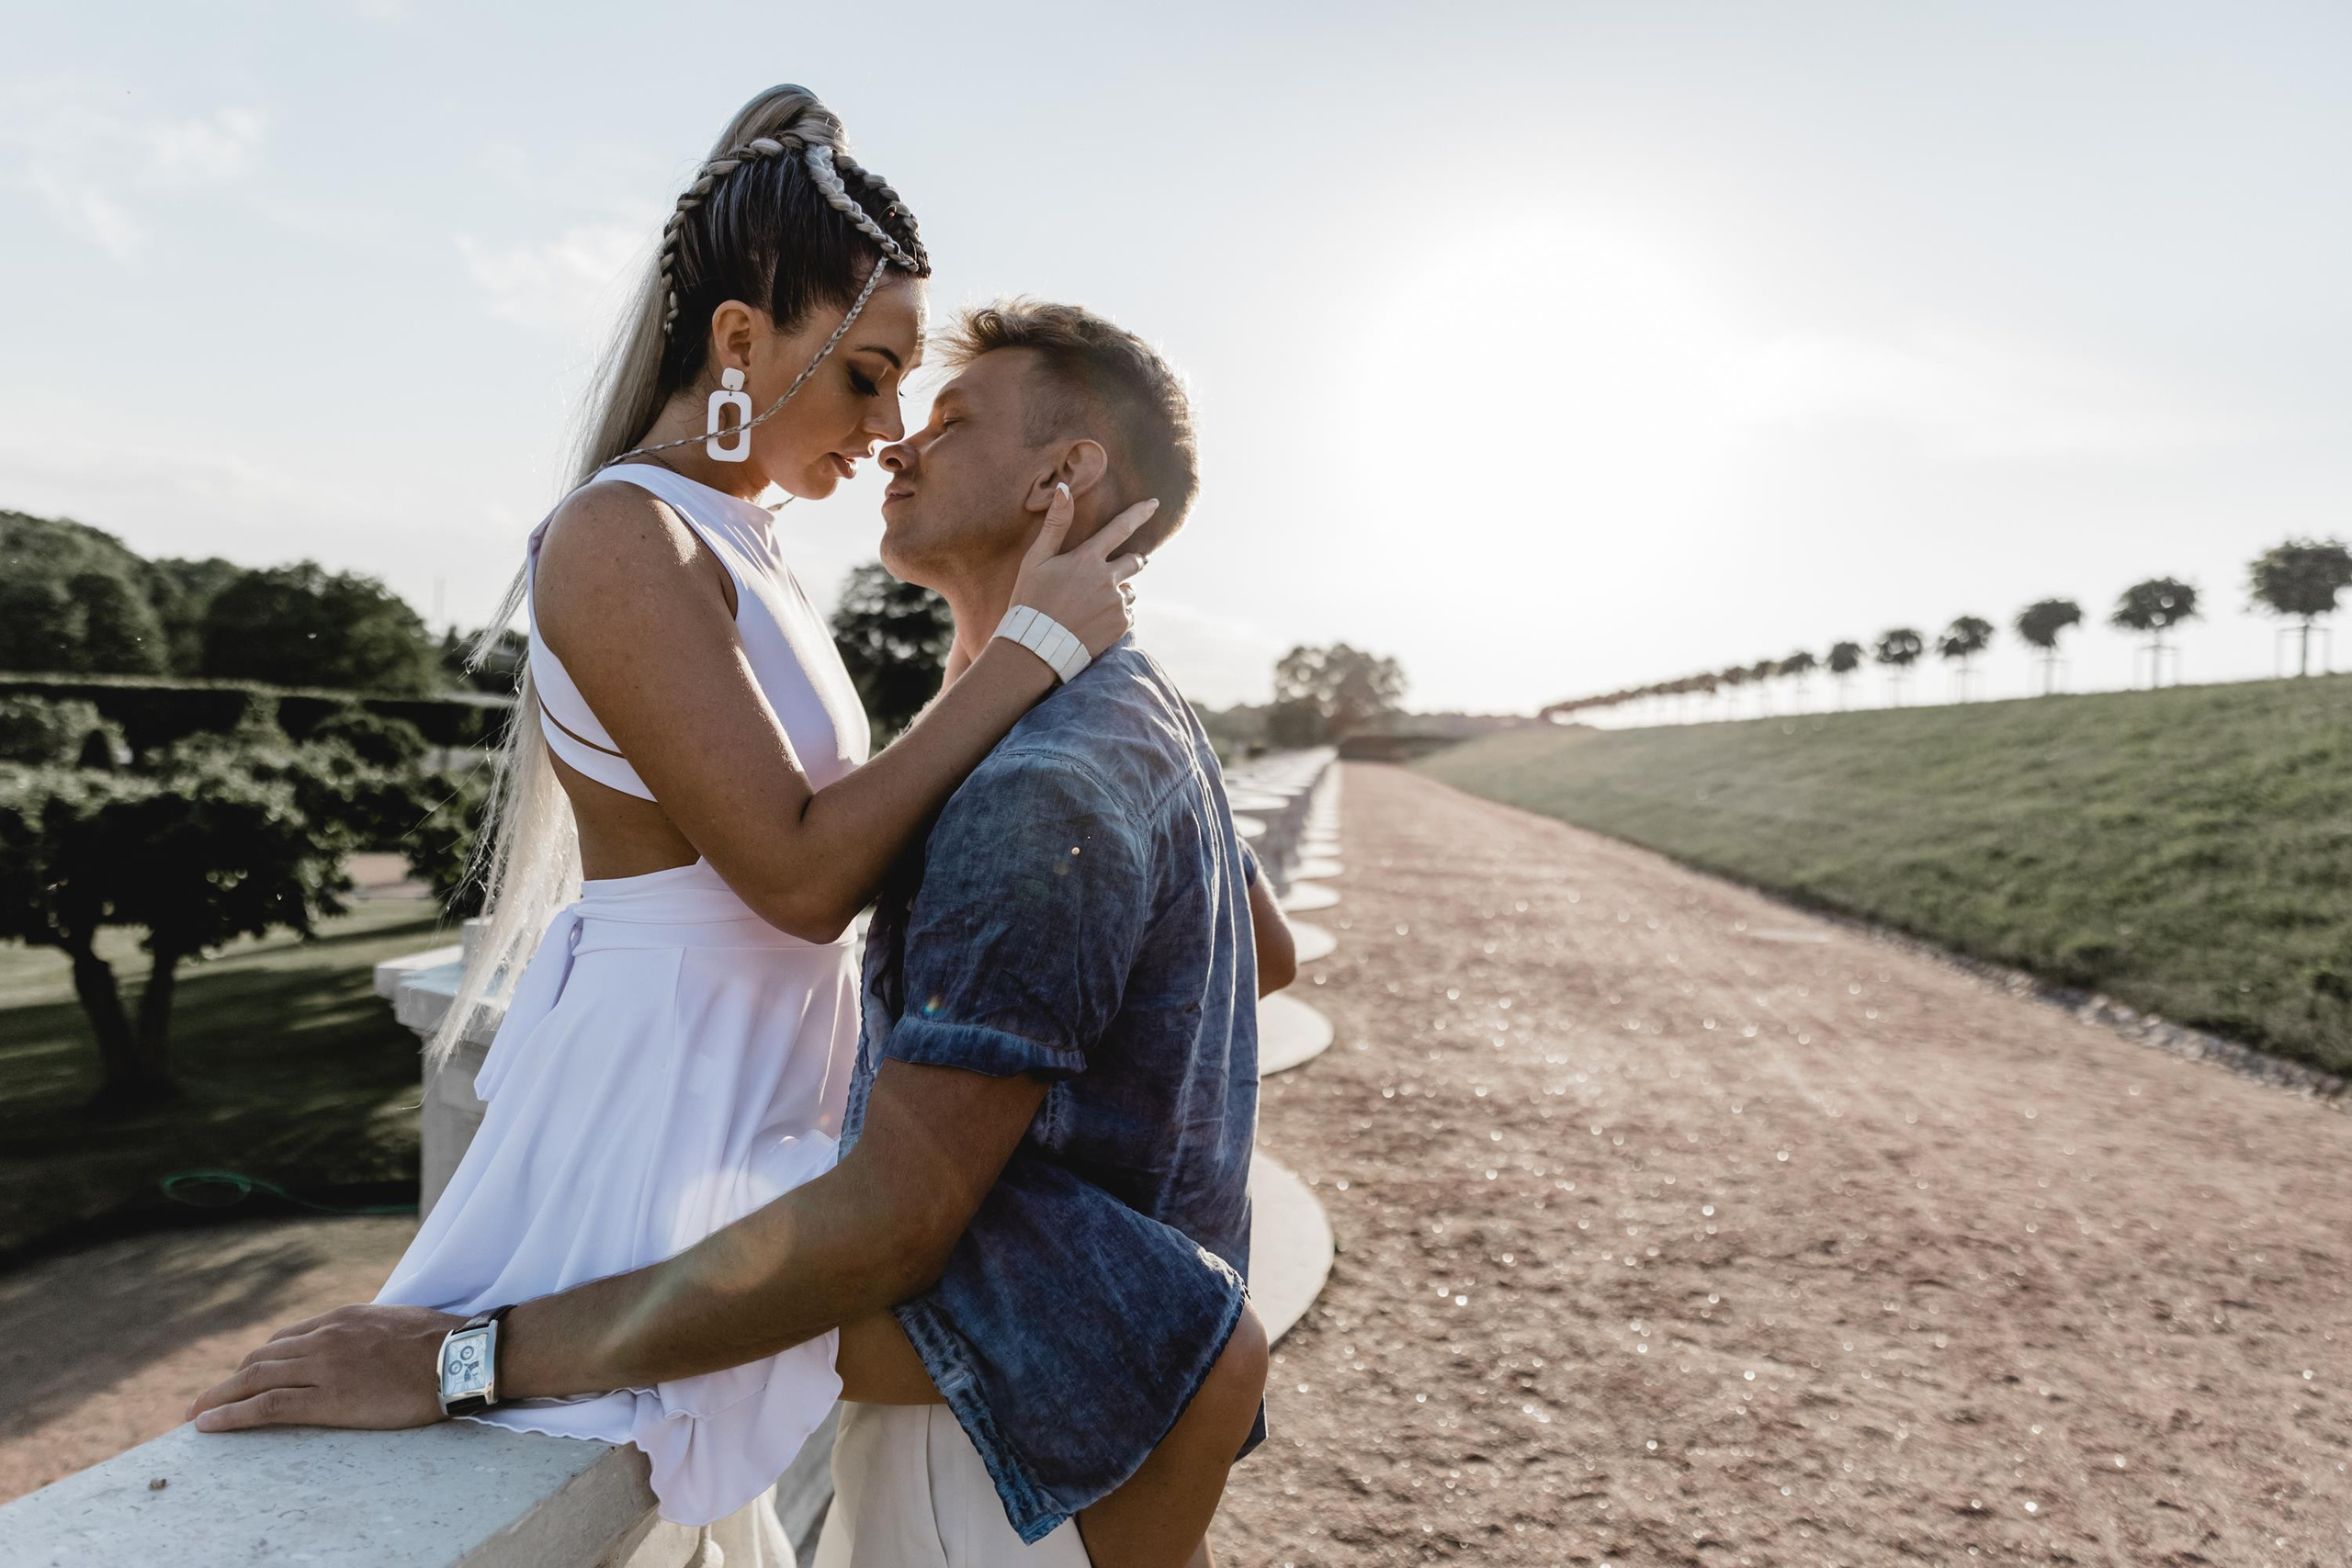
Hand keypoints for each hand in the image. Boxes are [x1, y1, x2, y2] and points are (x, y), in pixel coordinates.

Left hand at [186, 1304, 461, 1432]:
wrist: (460, 1356)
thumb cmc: (441, 1343)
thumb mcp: (396, 1323)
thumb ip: (369, 1333)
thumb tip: (365, 1347)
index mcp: (342, 1318)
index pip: (286, 1339)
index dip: (260, 1361)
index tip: (246, 1377)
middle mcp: (324, 1338)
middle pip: (261, 1359)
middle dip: (230, 1381)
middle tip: (208, 1400)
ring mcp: (323, 1367)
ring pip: (254, 1380)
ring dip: (219, 1398)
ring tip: (196, 1415)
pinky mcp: (328, 1399)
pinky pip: (267, 1406)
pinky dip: (232, 1415)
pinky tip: (209, 1425)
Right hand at [1008, 484, 1154, 656]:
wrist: (1036, 647)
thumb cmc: (1030, 600)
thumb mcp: (1036, 560)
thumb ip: (1055, 525)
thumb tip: (1064, 488)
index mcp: (1088, 559)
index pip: (1120, 528)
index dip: (1139, 514)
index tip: (1154, 504)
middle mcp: (1108, 579)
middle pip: (1135, 561)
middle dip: (1133, 560)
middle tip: (1115, 570)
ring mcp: (1116, 604)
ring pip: (1130, 590)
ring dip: (1119, 591)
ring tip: (1093, 604)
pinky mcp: (1120, 626)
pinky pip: (1127, 613)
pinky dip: (1116, 613)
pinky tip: (1094, 621)